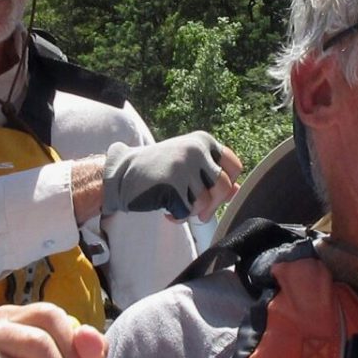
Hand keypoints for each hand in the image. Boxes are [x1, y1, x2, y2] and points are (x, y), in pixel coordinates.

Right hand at [99, 133, 242, 221]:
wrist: (121, 173)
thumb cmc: (156, 170)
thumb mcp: (187, 164)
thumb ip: (211, 174)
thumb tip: (236, 189)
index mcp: (203, 141)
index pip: (233, 166)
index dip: (229, 184)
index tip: (215, 193)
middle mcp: (196, 150)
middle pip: (223, 186)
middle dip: (213, 205)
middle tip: (201, 213)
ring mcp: (184, 166)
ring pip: (205, 202)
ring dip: (191, 211)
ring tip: (175, 204)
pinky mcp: (172, 184)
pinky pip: (187, 211)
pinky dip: (178, 216)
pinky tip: (166, 209)